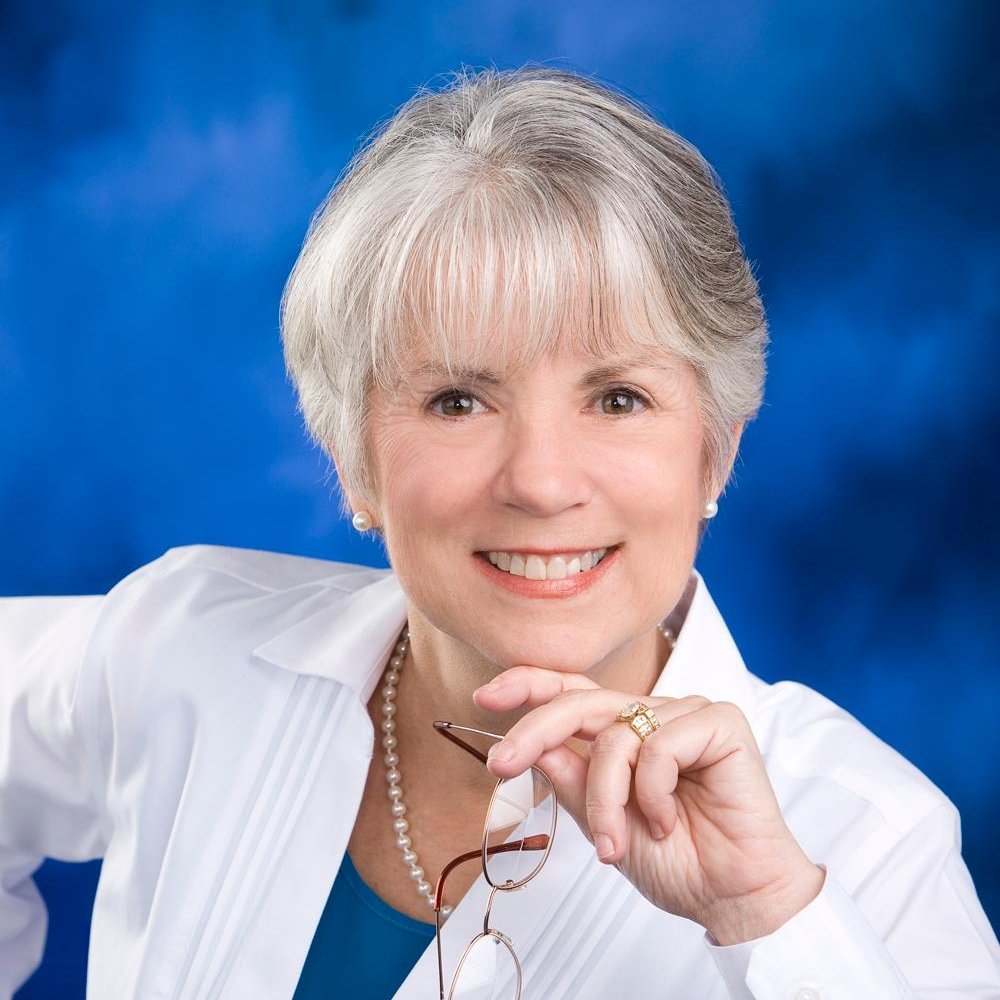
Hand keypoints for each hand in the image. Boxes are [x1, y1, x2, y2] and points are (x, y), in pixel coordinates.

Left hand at [473, 667, 824, 944]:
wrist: (732, 897)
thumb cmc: (678, 861)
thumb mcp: (603, 822)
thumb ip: (573, 779)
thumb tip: (533, 747)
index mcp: (626, 732)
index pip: (571, 692)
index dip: (527, 685)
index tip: (482, 695)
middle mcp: (654, 715)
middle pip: (580, 702)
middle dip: (534, 732)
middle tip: (501, 765)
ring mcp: (686, 715)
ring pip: (614, 735)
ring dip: (604, 798)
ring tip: (616, 845)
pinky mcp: (719, 722)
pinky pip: (658, 745)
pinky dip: (651, 792)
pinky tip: (669, 820)